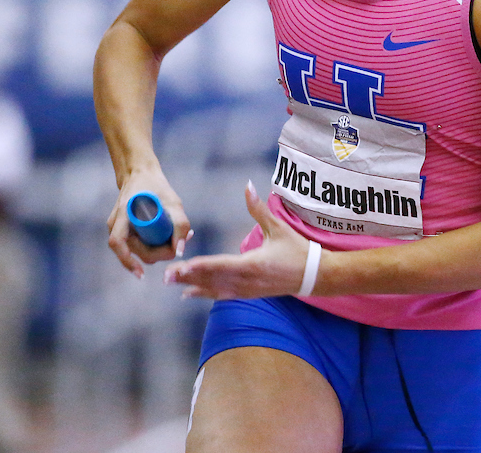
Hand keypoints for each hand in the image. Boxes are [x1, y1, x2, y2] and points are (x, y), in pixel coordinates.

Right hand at [107, 168, 191, 278]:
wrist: (141, 174)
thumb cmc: (157, 187)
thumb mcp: (173, 202)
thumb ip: (179, 225)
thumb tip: (180, 251)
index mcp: (122, 216)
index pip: (118, 244)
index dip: (128, 261)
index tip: (142, 274)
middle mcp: (115, 225)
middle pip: (137, 251)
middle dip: (160, 252)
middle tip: (183, 242)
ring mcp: (119, 228)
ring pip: (141, 250)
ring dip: (161, 249)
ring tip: (183, 236)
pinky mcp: (127, 230)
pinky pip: (141, 244)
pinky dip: (157, 244)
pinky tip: (174, 238)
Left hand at [164, 182, 311, 299]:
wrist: (314, 275)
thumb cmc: (297, 250)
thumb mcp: (278, 227)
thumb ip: (259, 209)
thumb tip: (249, 185)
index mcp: (254, 263)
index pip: (221, 264)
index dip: (200, 266)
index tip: (182, 266)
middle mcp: (247, 279)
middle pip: (213, 279)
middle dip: (189, 277)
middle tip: (166, 276)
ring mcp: (247, 289)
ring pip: (215, 289)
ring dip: (193, 286)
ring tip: (172, 283)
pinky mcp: (248, 294)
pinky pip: (222, 295)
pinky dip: (204, 294)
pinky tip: (188, 294)